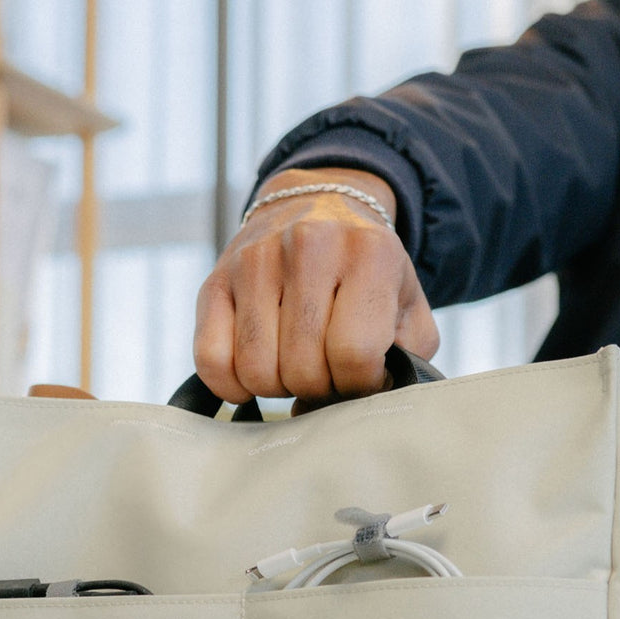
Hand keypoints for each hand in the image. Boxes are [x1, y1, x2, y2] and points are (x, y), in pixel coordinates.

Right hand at [194, 167, 438, 407]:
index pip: (354, 354)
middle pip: (303, 368)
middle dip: (318, 388)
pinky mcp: (215, 281)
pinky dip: (232, 384)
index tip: (360, 374)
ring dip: (277, 387)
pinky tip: (254, 371)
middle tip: (326, 371)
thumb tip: (354, 410)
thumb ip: (406, 360)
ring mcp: (255, 261)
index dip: (358, 383)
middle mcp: (308, 247)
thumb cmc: (368, 273)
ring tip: (293, 365)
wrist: (318, 207)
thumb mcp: (408, 306)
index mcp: (369, 254)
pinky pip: (211, 360)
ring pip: (256, 370)